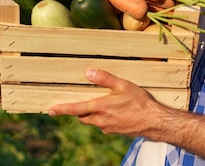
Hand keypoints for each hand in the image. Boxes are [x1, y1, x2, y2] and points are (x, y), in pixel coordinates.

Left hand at [48, 68, 171, 136]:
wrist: (154, 121)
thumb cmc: (140, 102)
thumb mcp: (123, 85)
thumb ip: (105, 78)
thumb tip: (88, 72)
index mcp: (100, 108)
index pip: (75, 109)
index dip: (62, 109)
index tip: (51, 110)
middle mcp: (101, 120)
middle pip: (82, 116)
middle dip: (80, 110)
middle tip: (81, 101)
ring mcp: (107, 128)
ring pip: (93, 121)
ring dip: (92, 114)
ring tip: (102, 104)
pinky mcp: (115, 132)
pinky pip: (104, 125)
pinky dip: (104, 118)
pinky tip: (116, 111)